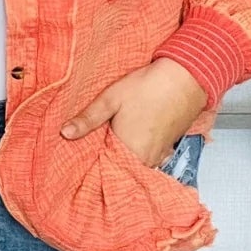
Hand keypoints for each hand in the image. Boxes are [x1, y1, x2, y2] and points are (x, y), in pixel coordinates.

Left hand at [60, 59, 208, 168]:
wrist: (186, 78)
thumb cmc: (148, 86)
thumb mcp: (111, 99)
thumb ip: (88, 119)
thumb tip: (64, 133)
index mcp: (129, 150)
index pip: (107, 172)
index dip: (96, 170)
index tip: (83, 171)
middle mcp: (146, 158)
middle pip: (124, 171)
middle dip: (111, 168)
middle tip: (95, 164)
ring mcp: (161, 155)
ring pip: (139, 167)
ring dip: (127, 163)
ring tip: (114, 154)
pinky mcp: (170, 148)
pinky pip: (152, 161)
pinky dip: (142, 157)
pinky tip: (135, 145)